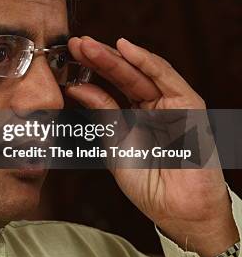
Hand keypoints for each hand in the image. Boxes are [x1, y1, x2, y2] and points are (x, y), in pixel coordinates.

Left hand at [66, 36, 238, 256]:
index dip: (91, 70)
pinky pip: (166, 77)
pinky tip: (125, 48)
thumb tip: (77, 88)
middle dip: (99, 58)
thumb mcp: (116, 143)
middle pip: (124, 74)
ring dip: (115, 56)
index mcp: (137, 114)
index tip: (67, 57)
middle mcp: (155, 104)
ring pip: (141, 72)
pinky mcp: (189, 104)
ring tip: (89, 46)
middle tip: (76, 44)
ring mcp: (172, 102)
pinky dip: (145, 61)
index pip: (112, 85)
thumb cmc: (149, 184)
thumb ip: (102, 114)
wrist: (177, 211)